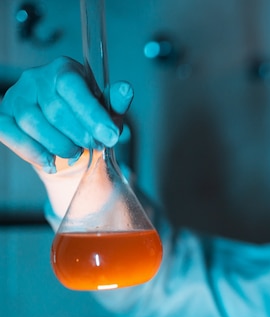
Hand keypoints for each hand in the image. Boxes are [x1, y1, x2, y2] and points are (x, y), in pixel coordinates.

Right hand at [0, 56, 133, 173]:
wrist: (66, 139)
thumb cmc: (87, 121)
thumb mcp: (107, 113)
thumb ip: (115, 103)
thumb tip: (126, 89)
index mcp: (64, 70)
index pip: (73, 87)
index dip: (92, 115)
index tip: (110, 136)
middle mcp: (36, 78)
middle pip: (55, 109)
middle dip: (80, 134)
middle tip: (93, 146)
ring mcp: (16, 96)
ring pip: (33, 124)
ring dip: (59, 145)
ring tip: (75, 152)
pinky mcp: (3, 116)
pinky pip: (10, 134)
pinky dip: (33, 152)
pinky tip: (50, 162)